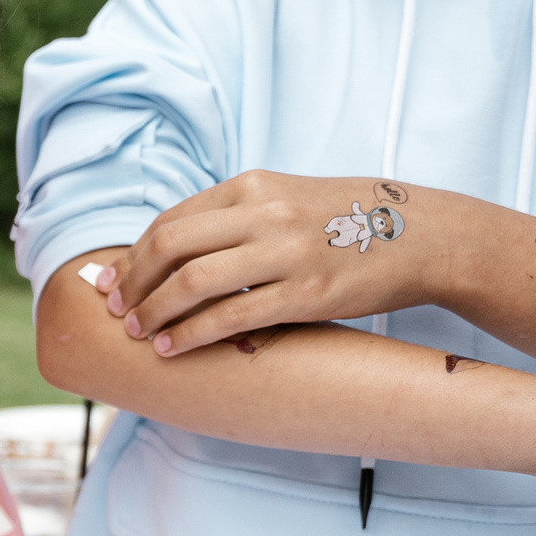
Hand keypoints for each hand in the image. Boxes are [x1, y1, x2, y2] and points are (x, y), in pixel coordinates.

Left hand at [105, 172, 460, 354]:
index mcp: (253, 185)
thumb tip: (175, 247)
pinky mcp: (307, 292)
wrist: (425, 236)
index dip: (132, 255)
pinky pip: (231, 316)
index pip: (170, 221)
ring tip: (136, 334)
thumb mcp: (287, 198)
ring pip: (191, 282)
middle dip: (132, 284)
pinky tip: (171, 349)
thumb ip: (236, 216)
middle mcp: (264, 212)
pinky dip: (190, 335)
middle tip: (114, 312)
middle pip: (169, 248)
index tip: (110, 282)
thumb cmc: (349, 222)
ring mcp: (285, 252)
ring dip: (153, 312)